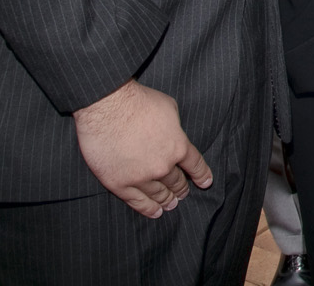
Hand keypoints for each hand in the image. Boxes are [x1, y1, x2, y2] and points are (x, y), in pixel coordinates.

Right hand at [73, 79, 211, 217]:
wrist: (108, 107)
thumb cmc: (139, 102)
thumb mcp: (169, 108)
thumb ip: (175, 127)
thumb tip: (174, 134)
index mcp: (178, 146)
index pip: (195, 165)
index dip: (201, 175)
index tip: (205, 182)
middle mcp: (163, 166)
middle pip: (177, 182)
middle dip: (182, 188)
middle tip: (184, 193)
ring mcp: (141, 177)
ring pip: (159, 194)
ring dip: (167, 200)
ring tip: (171, 204)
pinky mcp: (119, 184)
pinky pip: (137, 202)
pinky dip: (148, 209)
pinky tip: (155, 212)